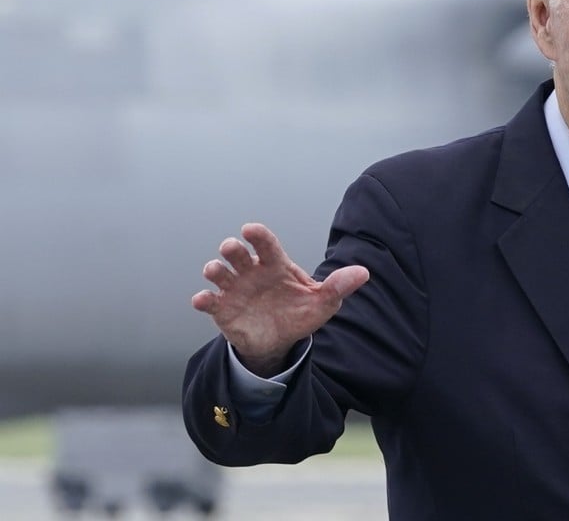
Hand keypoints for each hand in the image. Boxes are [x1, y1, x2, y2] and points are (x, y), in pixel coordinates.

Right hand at [192, 223, 368, 376]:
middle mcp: (252, 272)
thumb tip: (363, 273)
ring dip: (215, 269)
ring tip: (215, 271)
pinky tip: (202, 300)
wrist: (279, 340)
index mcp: (275, 265)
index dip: (258, 235)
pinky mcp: (222, 308)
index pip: (267, 244)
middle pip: (238, 253)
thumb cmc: (300, 312)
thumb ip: (339, 286)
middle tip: (231, 248)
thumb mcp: (323, 302)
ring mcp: (235, 289)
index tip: (250, 229)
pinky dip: (203, 299)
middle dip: (232, 248)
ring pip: (219, 272)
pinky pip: (209, 301)